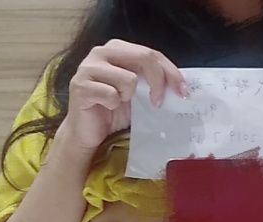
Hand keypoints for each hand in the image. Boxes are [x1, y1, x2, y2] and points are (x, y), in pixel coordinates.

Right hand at [56, 39, 187, 150]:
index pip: (151, 53)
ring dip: (128, 97)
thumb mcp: (138, 94)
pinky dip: (112, 105)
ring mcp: (88, 67)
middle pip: (144, 57)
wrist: (88, 132)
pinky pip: (111, 95)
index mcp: (117, 49)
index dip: (170, 72)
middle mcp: (101, 52)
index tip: (182, 91)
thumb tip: (181, 87)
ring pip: (128, 79)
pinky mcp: (80, 86)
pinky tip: (105, 108)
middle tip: (159, 102)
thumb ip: (152, 82)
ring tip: (118, 103)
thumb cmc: (114, 111)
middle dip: (158, 81)